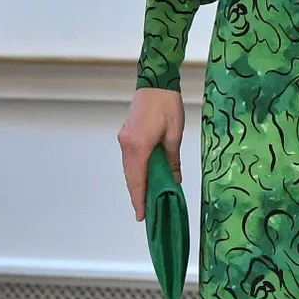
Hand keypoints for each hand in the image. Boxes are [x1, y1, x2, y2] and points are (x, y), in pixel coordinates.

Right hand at [118, 87, 183, 221]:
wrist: (155, 83)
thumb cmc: (167, 105)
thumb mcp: (174, 135)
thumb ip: (172, 160)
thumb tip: (175, 181)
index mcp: (139, 146)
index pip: (138, 180)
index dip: (139, 199)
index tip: (141, 216)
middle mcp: (127, 145)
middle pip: (130, 177)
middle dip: (137, 196)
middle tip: (144, 213)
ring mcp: (124, 140)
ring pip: (128, 169)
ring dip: (136, 184)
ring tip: (146, 200)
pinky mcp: (125, 135)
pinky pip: (129, 160)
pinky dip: (136, 172)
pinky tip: (144, 180)